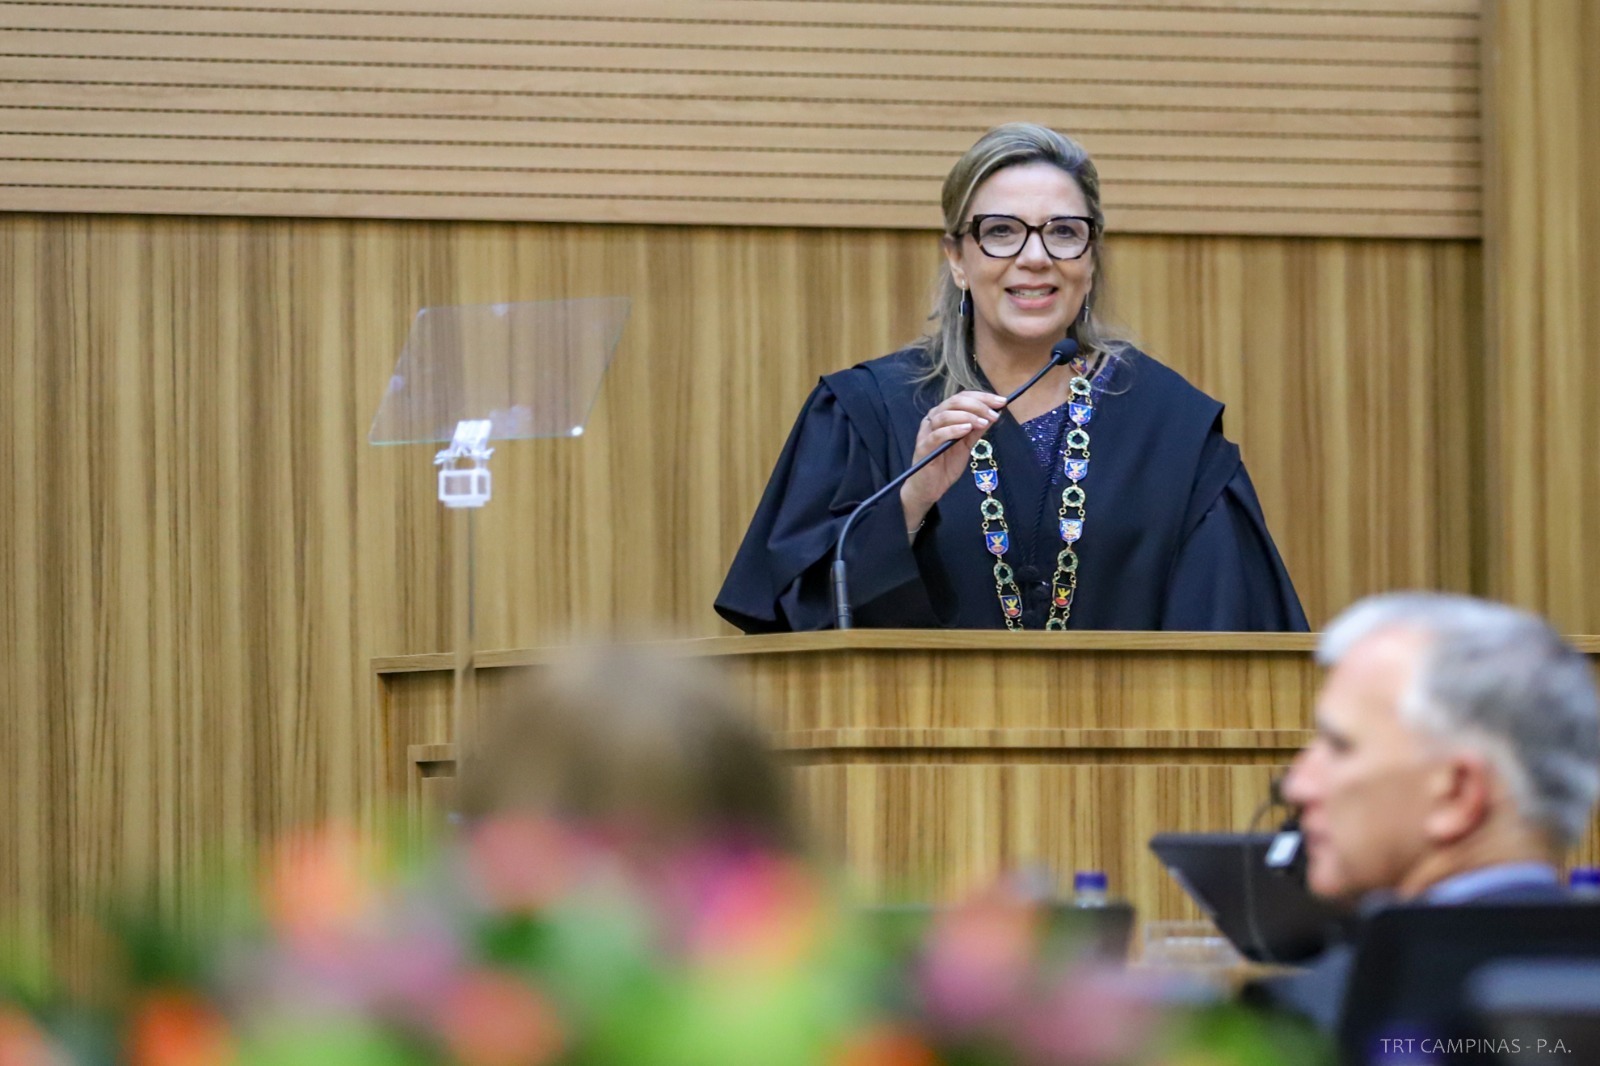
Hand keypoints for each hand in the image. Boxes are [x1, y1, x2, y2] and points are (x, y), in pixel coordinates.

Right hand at [900, 390, 1006, 532]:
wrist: (931, 487)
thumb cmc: (946, 464)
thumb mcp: (967, 444)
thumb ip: (977, 430)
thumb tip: (994, 415)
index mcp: (944, 415)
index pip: (962, 397)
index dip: (983, 397)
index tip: (1001, 402)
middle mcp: (933, 419)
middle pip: (954, 402)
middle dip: (977, 405)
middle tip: (994, 414)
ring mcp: (926, 432)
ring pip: (945, 415)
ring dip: (967, 416)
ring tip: (983, 422)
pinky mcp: (923, 446)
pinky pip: (938, 434)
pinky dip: (953, 429)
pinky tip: (967, 429)